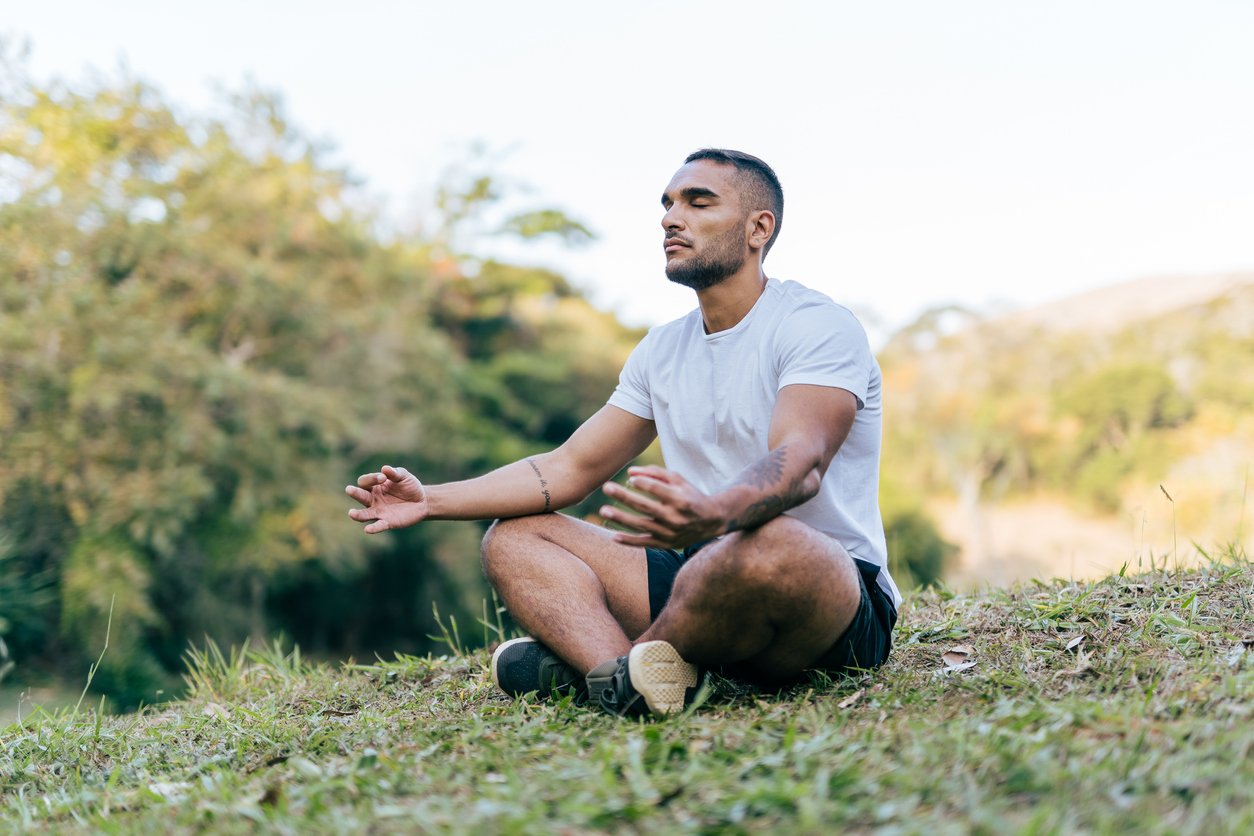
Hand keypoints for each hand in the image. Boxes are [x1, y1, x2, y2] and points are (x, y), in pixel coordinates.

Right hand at [345, 465, 428, 533]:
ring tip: (351, 513)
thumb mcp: (404, 476)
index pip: (365, 482)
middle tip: (349, 489)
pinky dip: (373, 528)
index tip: (383, 478)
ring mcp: (379, 512)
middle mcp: (373, 500)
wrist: (422, 501)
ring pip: (365, 514)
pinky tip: (368, 529)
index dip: (372, 479)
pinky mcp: (388, 522)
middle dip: (355, 493)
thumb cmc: (409, 486)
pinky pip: (379, 525)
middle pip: (361, 496)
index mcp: (375, 487)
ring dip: (358, 514)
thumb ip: (394, 473)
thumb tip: (385, 469)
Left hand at [600, 466, 725, 548]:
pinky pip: (645, 543)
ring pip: (641, 526)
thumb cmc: (691, 495)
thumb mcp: (679, 480)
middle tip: (606, 487)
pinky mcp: (666, 544)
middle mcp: (675, 517)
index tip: (629, 478)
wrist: (711, 521)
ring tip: (604, 510)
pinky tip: (613, 536)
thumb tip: (630, 473)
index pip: (657, 489)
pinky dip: (629, 541)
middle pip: (645, 506)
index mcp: (680, 499)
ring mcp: (670, 533)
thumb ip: (655, 473)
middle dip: (624, 496)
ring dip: (621, 518)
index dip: (643, 483)